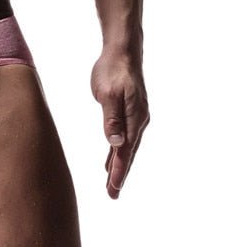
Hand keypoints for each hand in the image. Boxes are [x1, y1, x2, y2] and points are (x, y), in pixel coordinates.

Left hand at [90, 47, 149, 198]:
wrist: (123, 51)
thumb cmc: (113, 69)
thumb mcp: (108, 93)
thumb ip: (111, 118)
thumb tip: (116, 143)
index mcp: (134, 118)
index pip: (125, 150)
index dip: (119, 170)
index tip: (113, 187)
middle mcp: (138, 121)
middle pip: (128, 153)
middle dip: (120, 174)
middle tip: (112, 195)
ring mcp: (134, 117)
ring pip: (126, 146)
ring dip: (119, 164)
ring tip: (112, 184)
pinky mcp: (127, 112)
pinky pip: (123, 136)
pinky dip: (118, 149)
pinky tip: (113, 157)